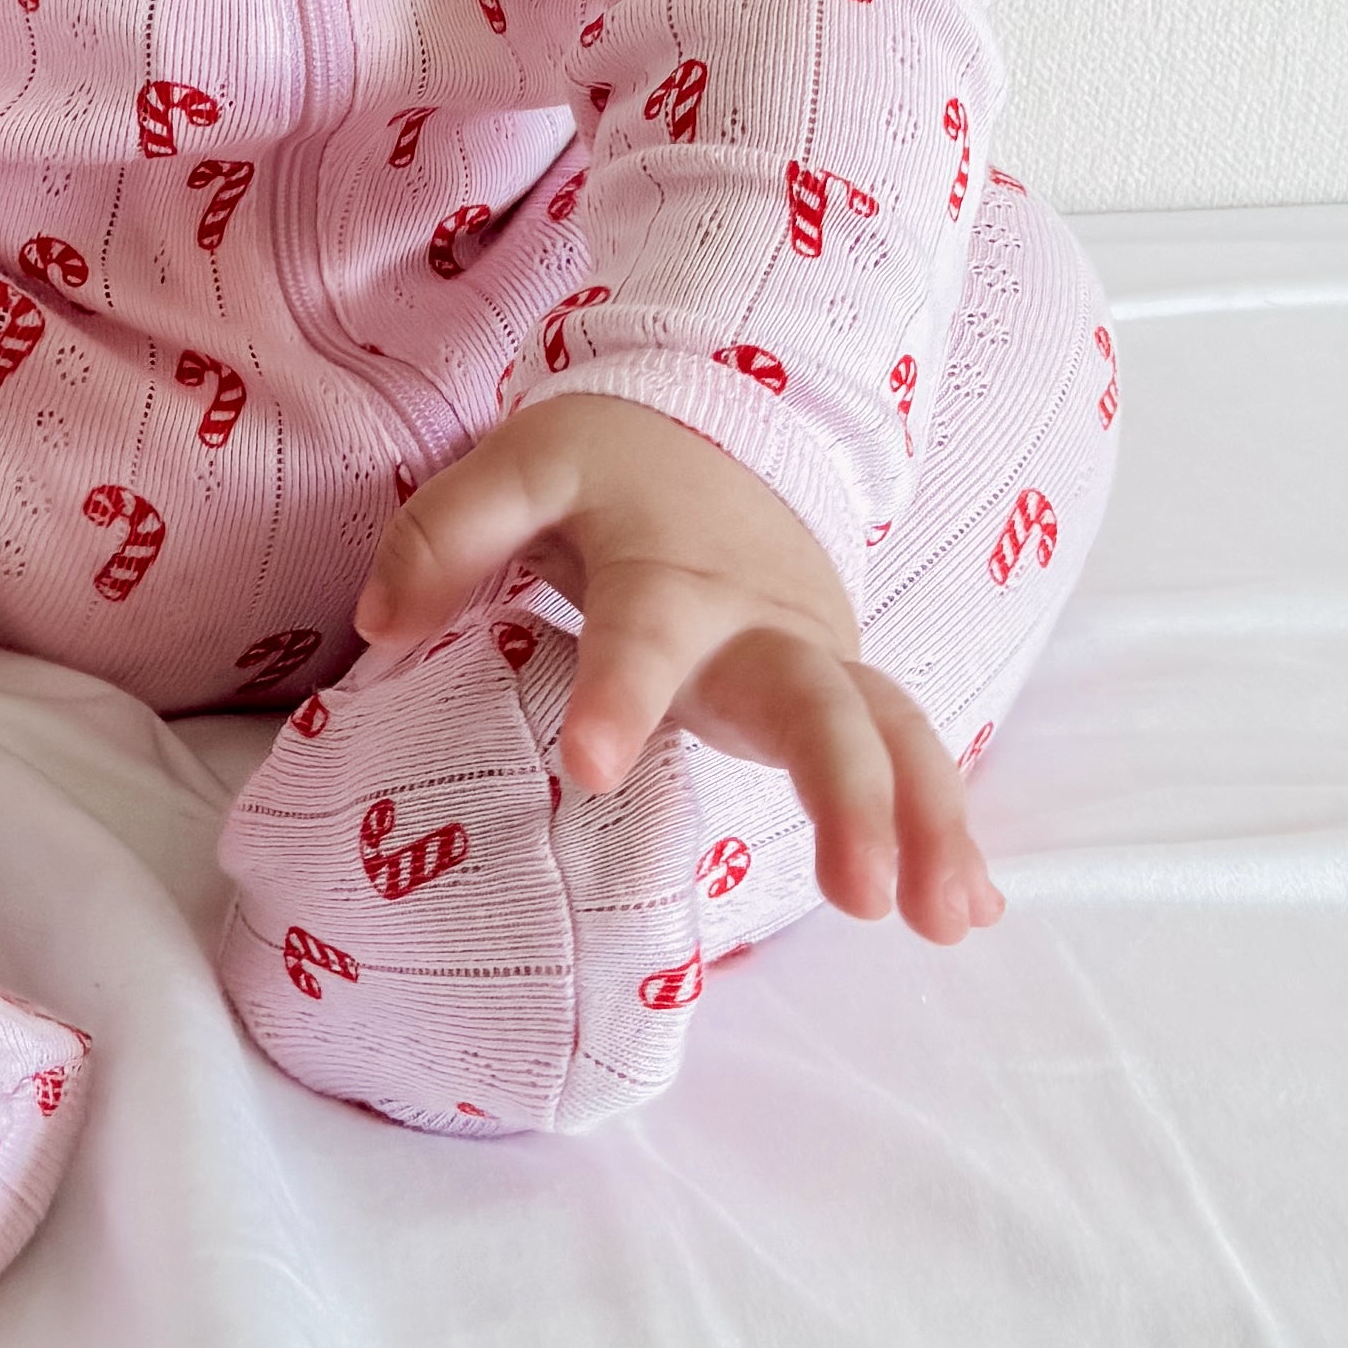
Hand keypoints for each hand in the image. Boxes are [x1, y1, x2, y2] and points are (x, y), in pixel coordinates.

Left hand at [352, 393, 1002, 943]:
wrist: (725, 428)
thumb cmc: (612, 466)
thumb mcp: (525, 463)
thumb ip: (448, 531)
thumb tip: (380, 620)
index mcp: (670, 568)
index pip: (645, 630)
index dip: (620, 692)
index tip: (591, 766)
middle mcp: (760, 621)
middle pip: (816, 703)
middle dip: (847, 795)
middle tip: (860, 895)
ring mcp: (816, 656)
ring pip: (889, 735)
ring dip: (923, 824)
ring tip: (943, 920)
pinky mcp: (842, 686)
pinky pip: (908, 752)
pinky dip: (945, 826)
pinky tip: (968, 912)